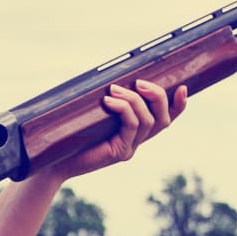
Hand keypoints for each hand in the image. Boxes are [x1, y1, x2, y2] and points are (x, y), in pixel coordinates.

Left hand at [42, 79, 187, 182]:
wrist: (53, 160)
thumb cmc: (69, 133)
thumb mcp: (91, 111)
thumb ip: (106, 98)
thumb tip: (111, 75)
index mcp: (134, 132)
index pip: (165, 118)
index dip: (178, 105)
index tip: (183, 87)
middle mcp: (136, 141)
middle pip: (163, 119)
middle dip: (157, 96)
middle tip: (139, 82)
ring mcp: (129, 148)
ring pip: (148, 121)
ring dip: (134, 100)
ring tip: (114, 90)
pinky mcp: (119, 152)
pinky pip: (132, 126)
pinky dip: (124, 109)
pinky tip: (108, 101)